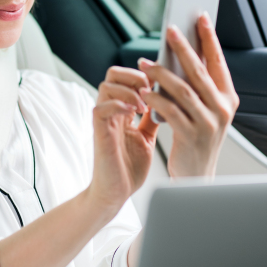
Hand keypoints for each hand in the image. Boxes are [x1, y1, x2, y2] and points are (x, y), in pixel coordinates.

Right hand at [88, 66, 158, 216]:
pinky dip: (119, 104)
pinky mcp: (99, 131)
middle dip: (135, 75)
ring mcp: (103, 120)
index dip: (144, 75)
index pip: (126, 77)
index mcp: (122, 110)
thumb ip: (151, 119)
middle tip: (151, 90)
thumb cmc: (129, 168)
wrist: (117, 193)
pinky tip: (135, 113)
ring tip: (144, 106)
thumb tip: (167, 102)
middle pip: (114, 73)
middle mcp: (110, 111)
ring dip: (129, 90)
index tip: (161, 86)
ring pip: (106, 85)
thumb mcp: (147, 137)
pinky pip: (101, 107)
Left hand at [138, 13, 238, 177]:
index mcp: (228, 98)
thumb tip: (179, 54)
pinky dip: (156, 99)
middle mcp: (223, 109)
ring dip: (162, 73)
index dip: (210, 39)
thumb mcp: (202, 110)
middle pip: (200, 71)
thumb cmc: (195, 138)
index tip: (200, 17)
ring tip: (145, 63)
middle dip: (184, 48)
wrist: (196, 176)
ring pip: (184, 89)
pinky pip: (171, 111)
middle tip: (169, 30)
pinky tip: (144, 91)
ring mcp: (209, 123)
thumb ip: (195, 86)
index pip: (219, 62)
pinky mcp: (192, 136)